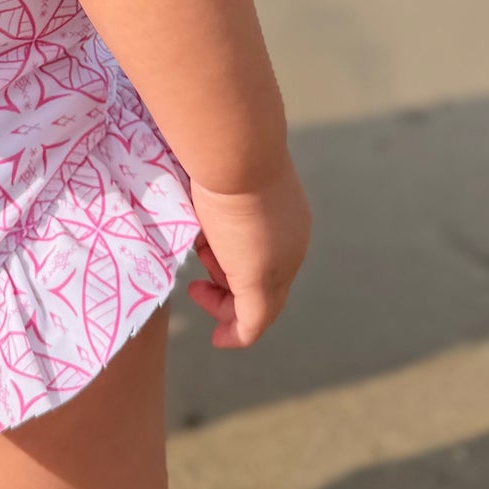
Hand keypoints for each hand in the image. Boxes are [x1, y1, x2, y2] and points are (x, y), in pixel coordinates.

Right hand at [187, 160, 311, 348]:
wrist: (237, 149)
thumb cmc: (224, 152)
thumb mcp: (223, 178)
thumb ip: (218, 195)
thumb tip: (196, 194)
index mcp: (287, 217)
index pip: (266, 252)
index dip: (234, 261)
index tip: (205, 257)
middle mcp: (292, 243)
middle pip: (266, 283)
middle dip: (227, 285)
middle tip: (198, 281)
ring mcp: (279, 264)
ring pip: (259, 304)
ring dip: (224, 303)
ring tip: (197, 282)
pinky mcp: (260, 280)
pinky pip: (253, 322)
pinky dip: (236, 334)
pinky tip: (219, 339)